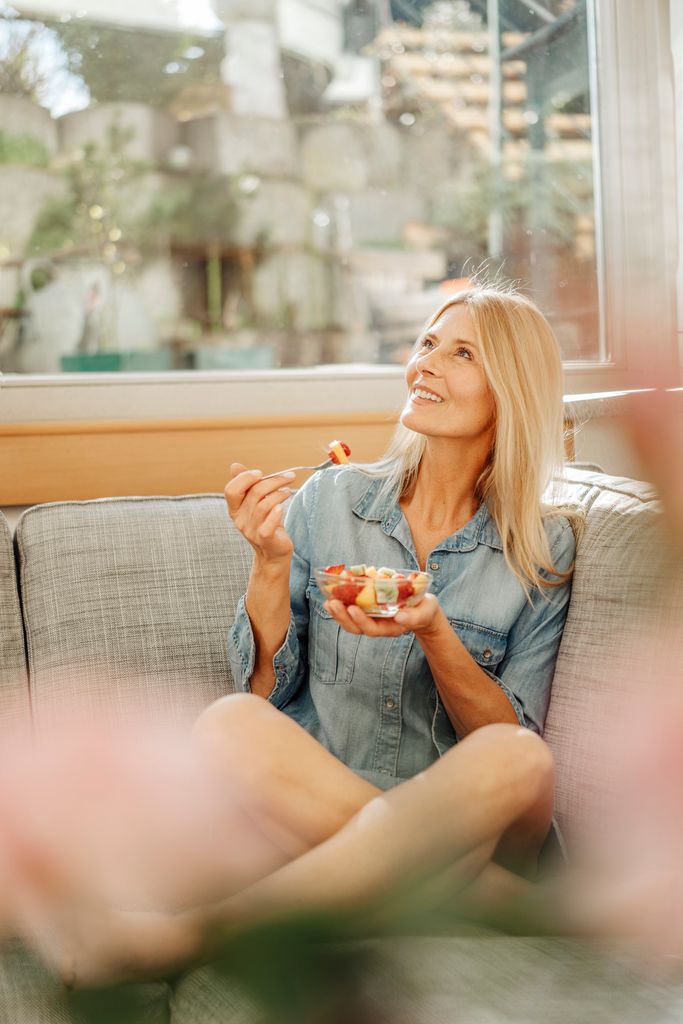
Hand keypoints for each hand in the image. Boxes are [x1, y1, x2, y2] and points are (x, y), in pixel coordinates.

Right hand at [224, 463, 294, 563]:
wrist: (274, 552)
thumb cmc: (266, 523)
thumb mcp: (255, 503)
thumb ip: (247, 485)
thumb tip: (234, 466)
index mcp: (234, 509)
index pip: (231, 490)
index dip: (245, 478)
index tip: (262, 473)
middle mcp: (240, 520)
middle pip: (254, 493)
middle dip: (274, 480)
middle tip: (289, 476)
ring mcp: (251, 531)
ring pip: (264, 505)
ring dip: (280, 494)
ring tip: (288, 491)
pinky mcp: (265, 539)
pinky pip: (268, 525)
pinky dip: (276, 514)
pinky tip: (283, 507)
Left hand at [324, 593, 441, 637]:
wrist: (422, 608)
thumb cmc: (425, 610)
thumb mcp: (426, 612)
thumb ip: (415, 616)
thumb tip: (400, 616)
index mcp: (391, 628)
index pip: (372, 629)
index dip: (361, 620)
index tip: (353, 608)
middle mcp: (378, 625)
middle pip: (356, 627)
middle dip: (343, 616)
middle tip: (332, 603)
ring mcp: (372, 618)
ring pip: (350, 620)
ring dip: (338, 611)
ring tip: (328, 600)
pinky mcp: (368, 609)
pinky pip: (352, 608)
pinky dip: (342, 602)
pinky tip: (333, 593)